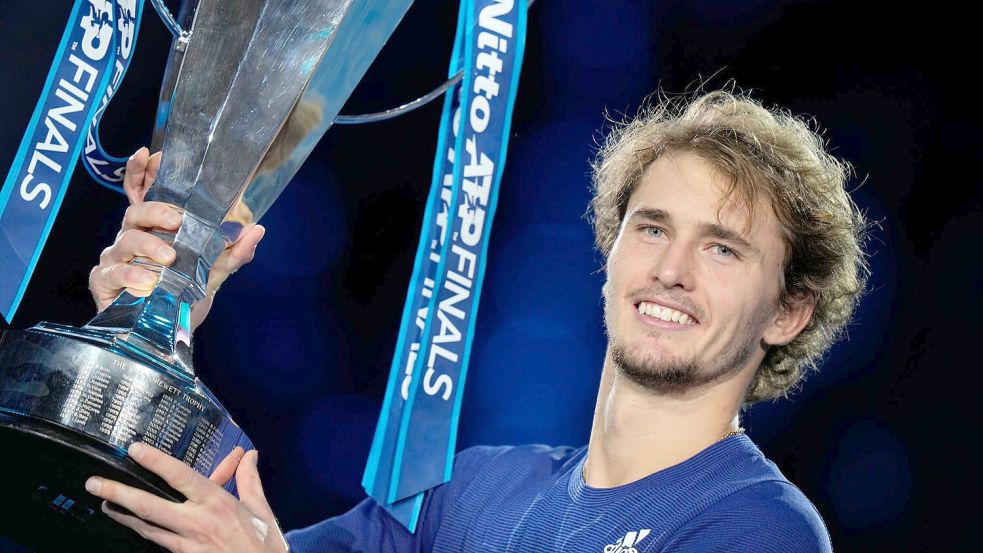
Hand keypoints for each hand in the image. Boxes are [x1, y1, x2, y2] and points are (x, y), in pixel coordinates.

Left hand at [85, 442, 288, 552]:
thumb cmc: (263, 544)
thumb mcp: (260, 508)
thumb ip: (249, 479)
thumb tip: (248, 456)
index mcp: (217, 502)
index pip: (180, 476)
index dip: (156, 461)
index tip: (135, 449)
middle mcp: (197, 521)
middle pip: (149, 505)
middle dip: (119, 492)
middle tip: (94, 483)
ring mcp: (187, 543)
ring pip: (146, 527)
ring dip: (122, 515)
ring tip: (104, 503)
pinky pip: (158, 542)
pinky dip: (143, 532)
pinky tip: (132, 526)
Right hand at [88, 147, 264, 329]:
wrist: (164, 336)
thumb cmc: (181, 298)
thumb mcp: (212, 274)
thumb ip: (232, 253)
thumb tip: (258, 229)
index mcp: (155, 231)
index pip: (143, 194)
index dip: (141, 172)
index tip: (148, 153)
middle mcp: (133, 239)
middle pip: (136, 212)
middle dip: (156, 211)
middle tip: (177, 220)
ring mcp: (117, 259)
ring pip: (126, 240)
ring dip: (149, 245)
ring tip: (170, 258)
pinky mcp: (105, 282)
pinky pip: (114, 272)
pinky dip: (133, 275)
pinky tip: (149, 281)